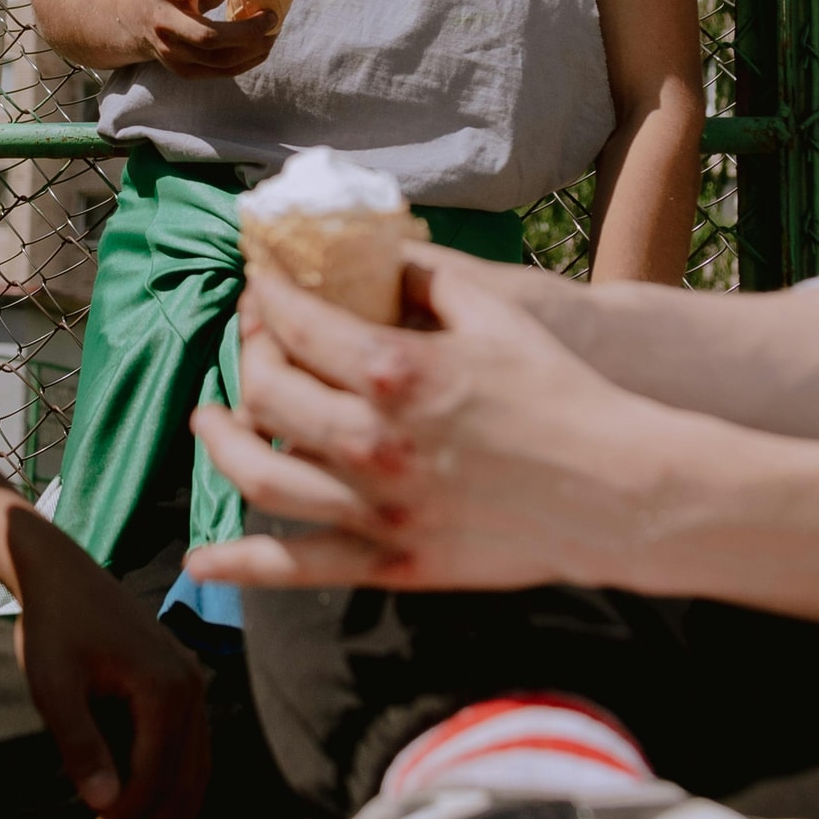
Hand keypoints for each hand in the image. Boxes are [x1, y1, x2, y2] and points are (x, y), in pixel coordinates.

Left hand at [0, 434, 208, 818]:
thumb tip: (106, 806)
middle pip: (181, 785)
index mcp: (166, 688)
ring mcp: (193, 688)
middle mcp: (192, 690)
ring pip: (193, 776)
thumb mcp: (54, 684)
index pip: (153, 778)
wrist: (61, 572)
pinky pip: (189, 756)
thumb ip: (80, 743)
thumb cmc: (52, 624)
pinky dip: (172, 795)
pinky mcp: (182, 689)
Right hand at [138, 0, 279, 76]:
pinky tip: (261, 48)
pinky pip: (220, 72)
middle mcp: (163, 22)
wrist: (134, 16)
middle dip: (247, 31)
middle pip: (208, 36)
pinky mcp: (181, 70)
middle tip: (271, 17)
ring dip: (253, 49)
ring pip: (218, 60)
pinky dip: (247, 62)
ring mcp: (170, 51)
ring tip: (273, 33)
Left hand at [184, 249, 680, 593]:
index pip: (294, 322)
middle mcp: (373, 439)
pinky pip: (298, 566)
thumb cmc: (560, 394)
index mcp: (395, 370)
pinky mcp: (393, 560)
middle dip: (246, 353)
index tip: (258, 281)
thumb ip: (428, 278)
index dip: (265, 293)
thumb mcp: (497, 314)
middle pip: (266, 390)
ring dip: (221, 441)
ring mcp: (378, 506)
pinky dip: (242, 564)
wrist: (615, 489)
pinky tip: (204, 559)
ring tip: (209, 420)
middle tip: (251, 339)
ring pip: (261, 474)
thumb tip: (380, 253)